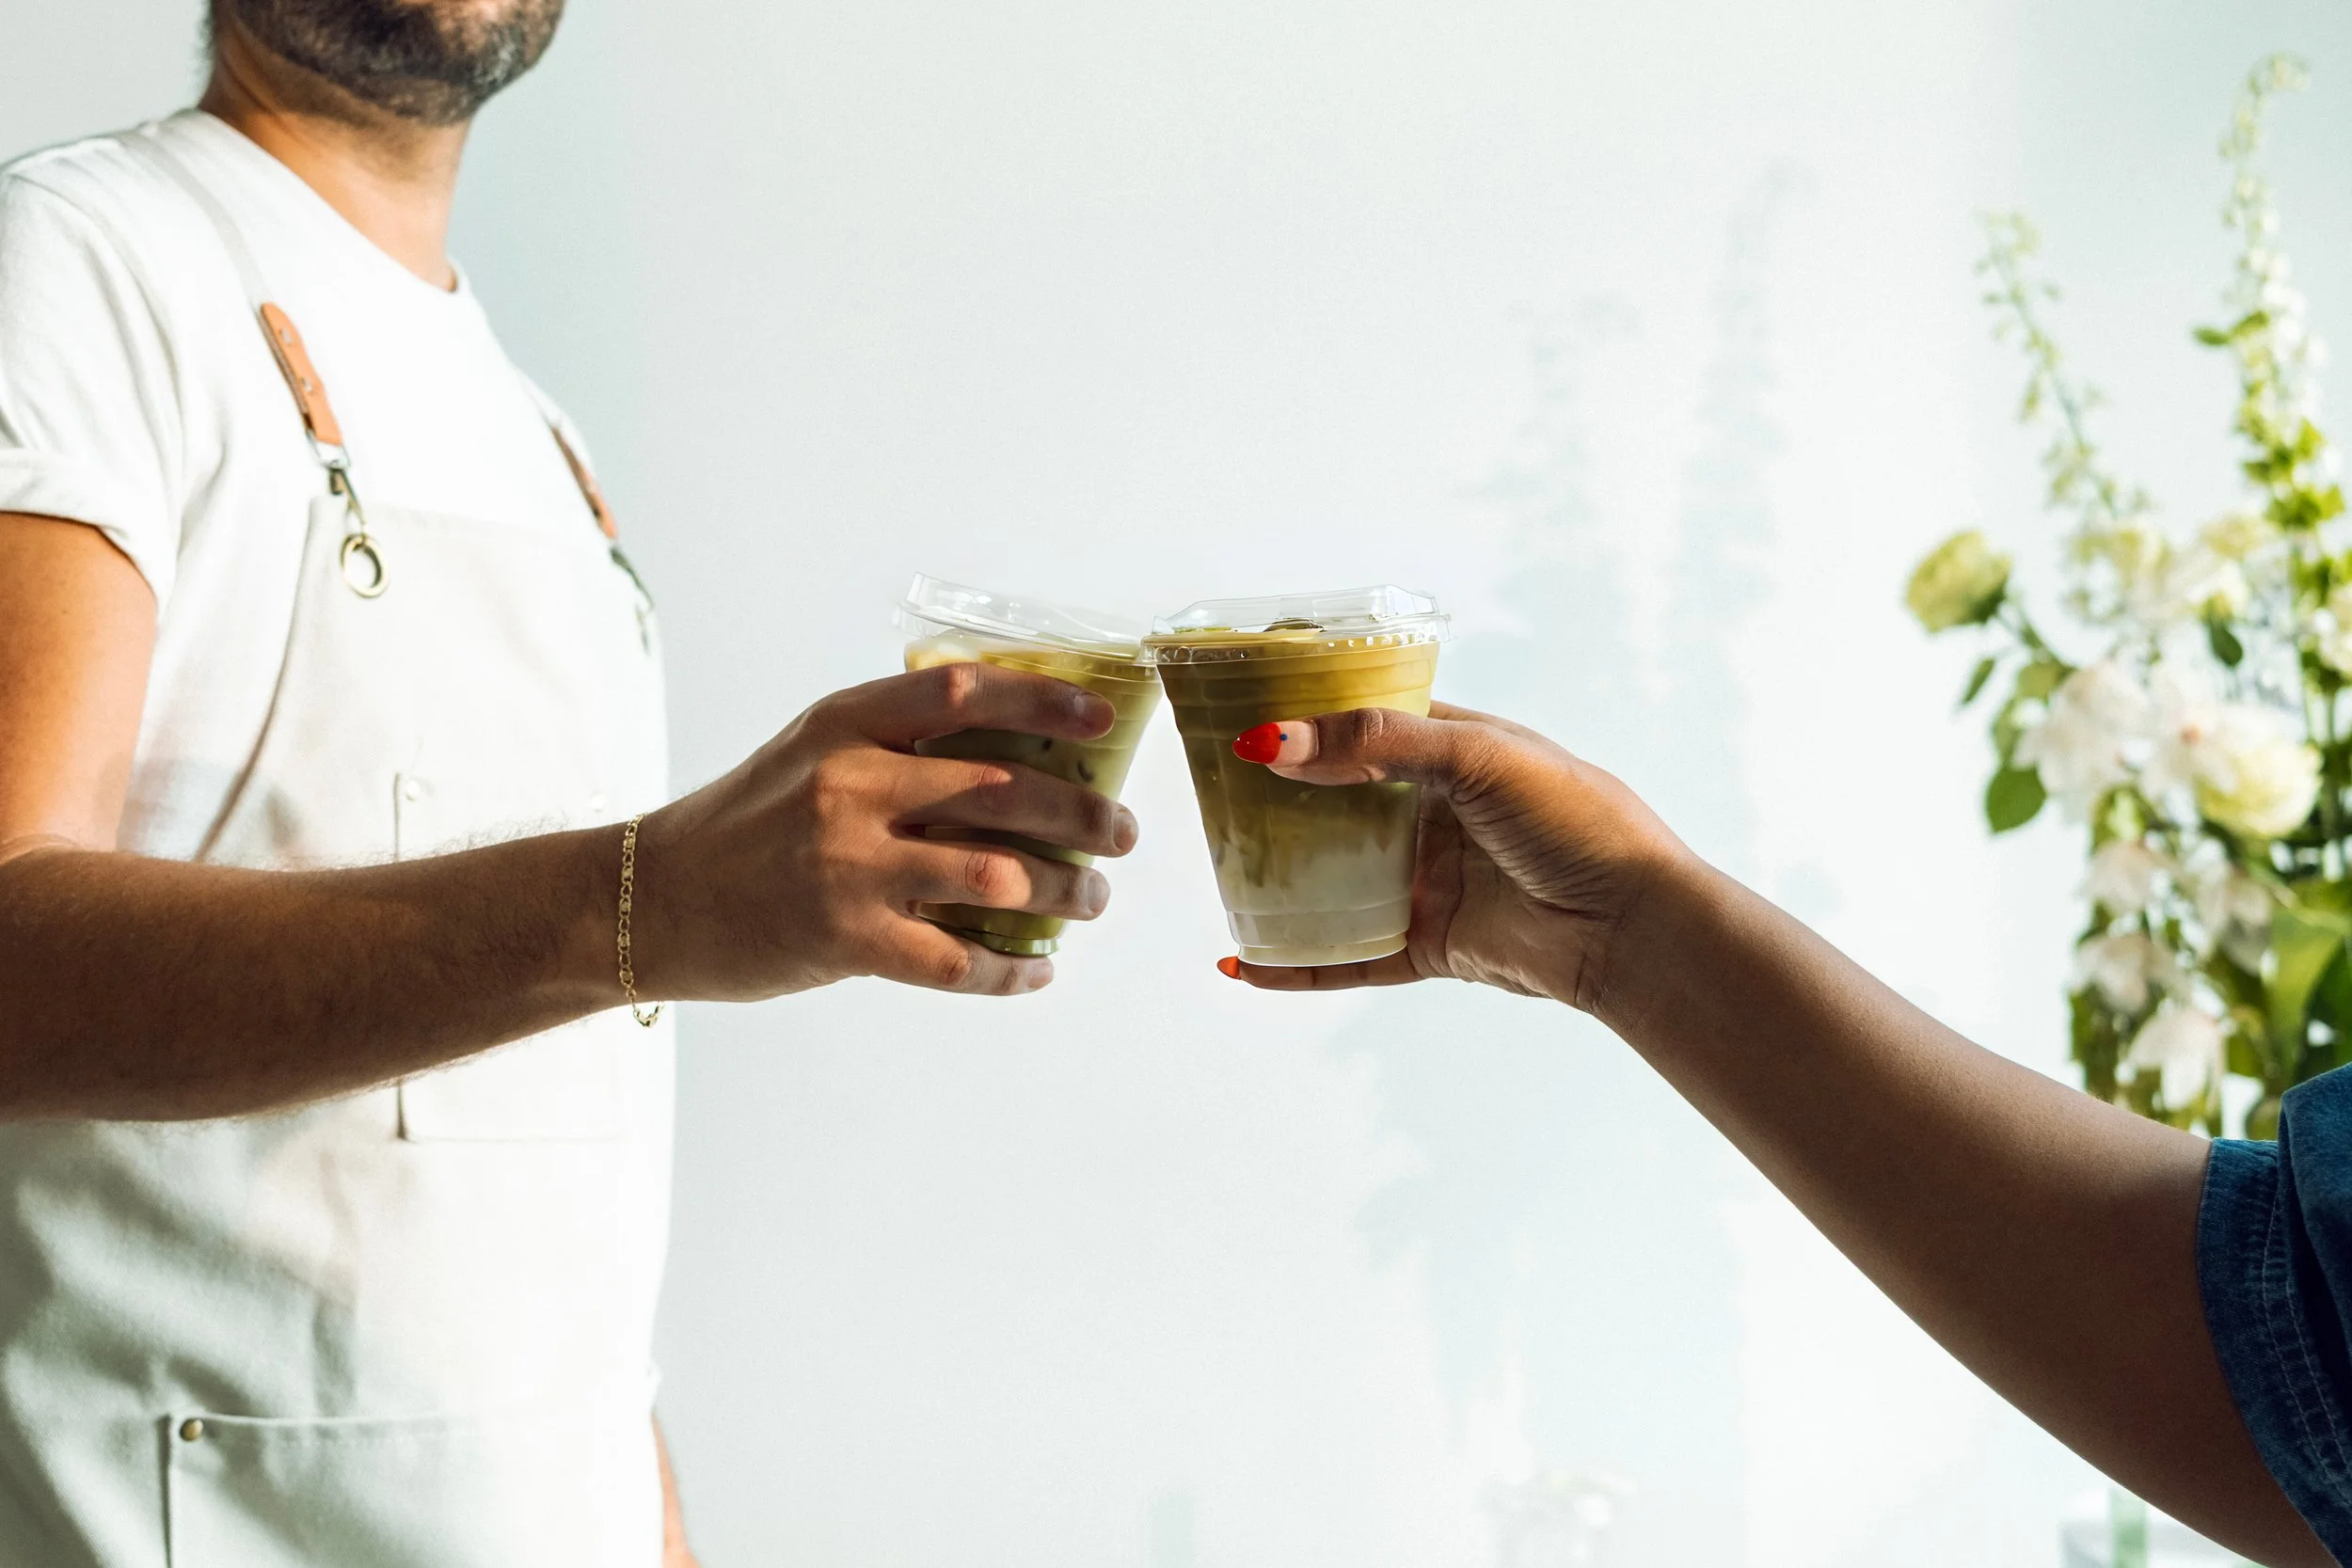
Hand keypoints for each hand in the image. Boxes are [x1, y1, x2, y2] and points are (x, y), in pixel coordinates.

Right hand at [635, 662, 1136, 999]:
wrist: (654, 901)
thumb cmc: (745, 824)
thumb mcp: (810, 752)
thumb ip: (895, 743)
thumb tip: (1017, 750)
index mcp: (843, 726)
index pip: (963, 693)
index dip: (1044, 702)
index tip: (1101, 723)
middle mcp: (849, 787)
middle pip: (1004, 790)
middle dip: (1083, 816)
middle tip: (1119, 834)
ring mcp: (848, 867)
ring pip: (999, 876)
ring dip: (1065, 891)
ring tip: (1090, 898)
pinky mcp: (846, 942)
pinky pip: (960, 961)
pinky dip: (1014, 971)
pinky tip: (1038, 970)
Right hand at [1220, 701, 1689, 1006]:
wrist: (1633, 924)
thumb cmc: (1575, 820)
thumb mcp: (1477, 757)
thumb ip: (1376, 745)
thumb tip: (1274, 743)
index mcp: (1455, 750)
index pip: (1367, 723)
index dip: (1308, 718)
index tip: (1242, 713)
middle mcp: (1437, 813)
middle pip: (1338, 804)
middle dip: (1278, 801)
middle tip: (1211, 793)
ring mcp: (1431, 881)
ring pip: (1336, 881)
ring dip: (1278, 882)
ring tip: (1217, 873)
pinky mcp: (1432, 944)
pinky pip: (1350, 956)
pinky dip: (1296, 964)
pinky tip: (1242, 965)